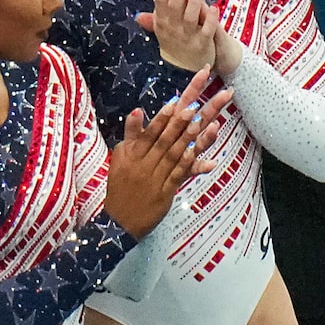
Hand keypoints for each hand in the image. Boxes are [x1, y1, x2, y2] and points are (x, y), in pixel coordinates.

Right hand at [103, 69, 232, 235]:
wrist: (119, 221)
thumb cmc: (120, 186)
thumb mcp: (120, 158)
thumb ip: (131, 135)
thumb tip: (137, 110)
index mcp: (132, 154)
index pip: (148, 134)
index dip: (161, 119)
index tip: (174, 104)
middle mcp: (143, 164)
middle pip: (163, 141)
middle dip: (178, 124)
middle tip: (193, 108)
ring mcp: (155, 179)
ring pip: (172, 156)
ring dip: (187, 140)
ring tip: (200, 124)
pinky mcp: (165, 193)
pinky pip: (179, 176)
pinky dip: (191, 165)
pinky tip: (206, 157)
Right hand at [131, 0, 238, 75]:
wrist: (187, 68)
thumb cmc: (176, 41)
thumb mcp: (162, 31)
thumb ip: (154, 19)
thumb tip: (138, 15)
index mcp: (162, 22)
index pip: (161, 0)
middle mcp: (173, 29)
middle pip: (174, 5)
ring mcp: (187, 36)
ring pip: (190, 16)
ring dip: (194, 0)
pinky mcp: (203, 44)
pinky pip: (206, 29)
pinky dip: (210, 18)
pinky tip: (214, 6)